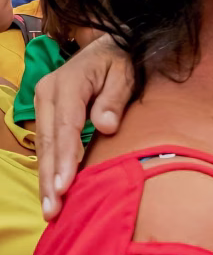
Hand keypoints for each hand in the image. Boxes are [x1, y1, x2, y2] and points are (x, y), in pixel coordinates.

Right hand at [34, 34, 133, 218]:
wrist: (113, 44)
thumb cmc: (123, 59)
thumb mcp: (126, 72)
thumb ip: (115, 98)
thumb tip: (106, 127)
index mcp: (68, 83)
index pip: (66, 126)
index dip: (65, 158)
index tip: (65, 186)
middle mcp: (49, 93)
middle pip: (48, 141)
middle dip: (49, 178)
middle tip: (53, 210)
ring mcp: (45, 103)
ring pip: (42, 146)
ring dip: (46, 178)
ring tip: (50, 209)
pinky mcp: (48, 112)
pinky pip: (47, 143)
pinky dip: (49, 167)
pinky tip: (53, 191)